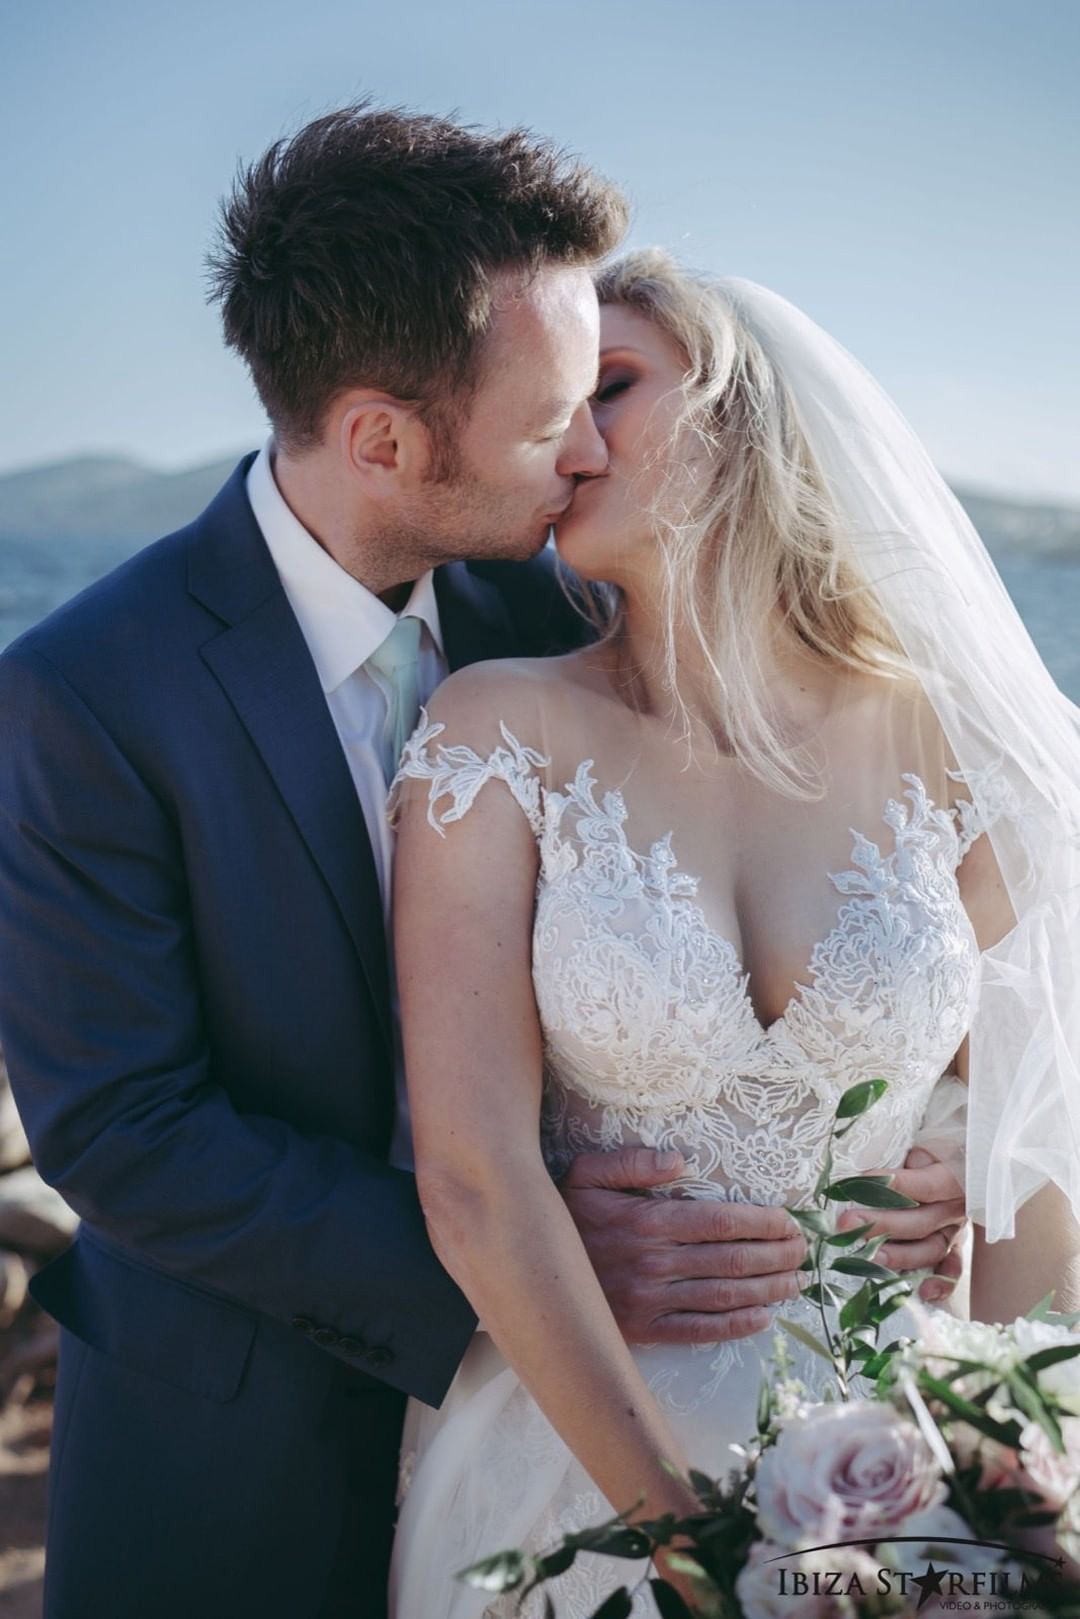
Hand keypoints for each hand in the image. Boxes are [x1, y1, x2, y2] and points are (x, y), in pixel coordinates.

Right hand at [560, 1149, 807, 1344]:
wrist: (524, 1272)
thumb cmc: (562, 1216)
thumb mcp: (585, 1173)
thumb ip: (633, 1162)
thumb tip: (679, 1159)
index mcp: (646, 1222)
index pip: (719, 1222)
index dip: (761, 1223)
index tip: (789, 1221)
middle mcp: (654, 1263)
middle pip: (731, 1259)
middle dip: (776, 1254)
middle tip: (804, 1250)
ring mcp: (650, 1300)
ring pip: (724, 1295)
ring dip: (767, 1289)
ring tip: (795, 1282)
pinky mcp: (644, 1329)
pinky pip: (700, 1330)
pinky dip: (736, 1326)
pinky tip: (762, 1317)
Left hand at [836, 1146, 966, 1303]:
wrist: (960, 1157)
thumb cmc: (934, 1148)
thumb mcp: (923, 1144)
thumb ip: (904, 1158)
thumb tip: (869, 1173)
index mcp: (954, 1178)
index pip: (925, 1185)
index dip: (895, 1185)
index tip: (858, 1181)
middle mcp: (956, 1208)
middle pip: (920, 1222)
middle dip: (880, 1224)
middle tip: (845, 1223)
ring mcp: (955, 1230)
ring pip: (930, 1249)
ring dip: (899, 1256)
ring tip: (868, 1257)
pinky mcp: (953, 1245)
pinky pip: (950, 1268)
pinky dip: (941, 1283)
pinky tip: (924, 1292)